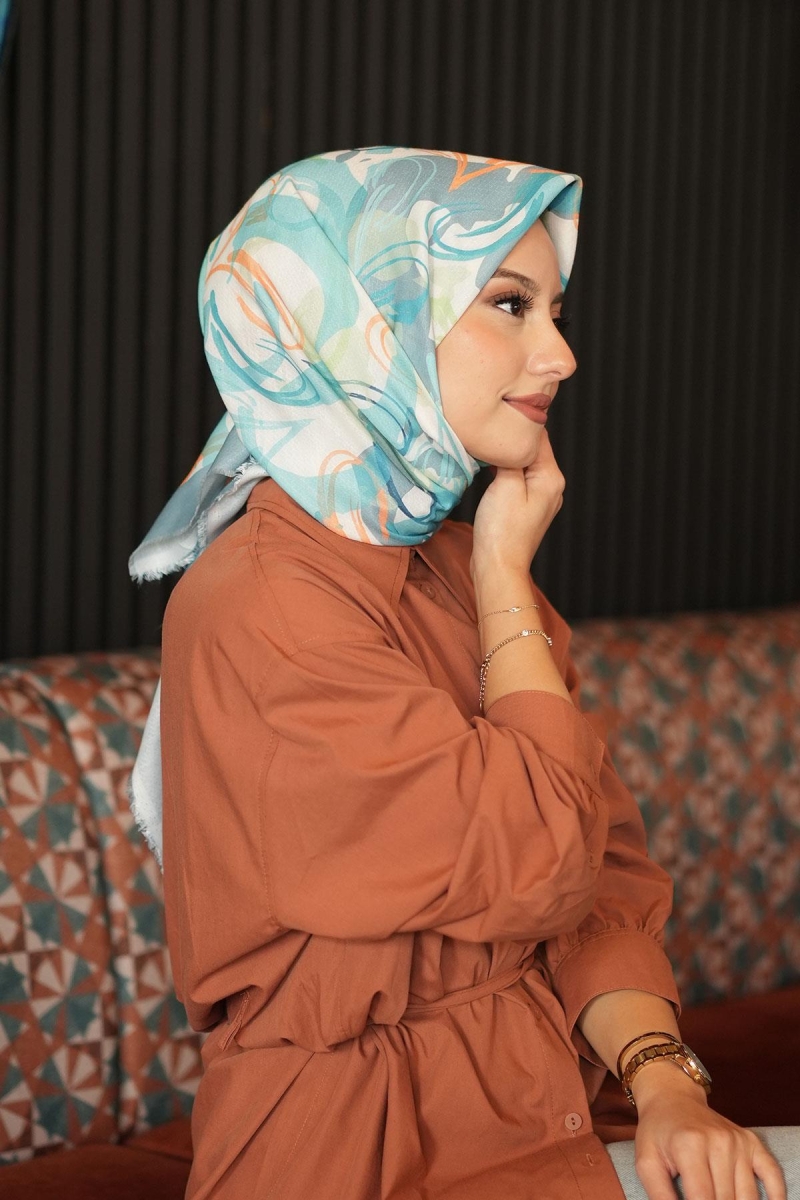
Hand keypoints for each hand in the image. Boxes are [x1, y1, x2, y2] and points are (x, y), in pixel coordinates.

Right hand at [470, 430, 565, 578]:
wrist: (498, 567)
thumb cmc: (502, 530)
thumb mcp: (505, 485)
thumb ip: (511, 457)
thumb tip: (510, 436)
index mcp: (551, 478)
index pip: (539, 438)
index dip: (519, 424)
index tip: (499, 412)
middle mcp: (551, 486)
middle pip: (532, 451)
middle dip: (511, 441)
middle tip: (489, 428)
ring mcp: (540, 499)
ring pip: (523, 466)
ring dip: (506, 458)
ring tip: (486, 448)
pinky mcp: (526, 508)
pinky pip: (517, 481)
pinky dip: (505, 473)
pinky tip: (489, 471)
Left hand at [632, 1068, 785, 1199]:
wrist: (673, 1099)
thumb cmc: (658, 1132)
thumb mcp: (647, 1163)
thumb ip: (660, 1196)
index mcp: (690, 1146)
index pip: (703, 1199)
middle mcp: (719, 1142)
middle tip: (701, 1199)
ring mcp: (738, 1141)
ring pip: (748, 1197)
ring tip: (718, 1197)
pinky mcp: (752, 1142)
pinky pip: (772, 1175)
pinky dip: (774, 1197)